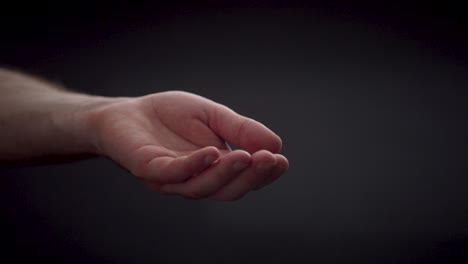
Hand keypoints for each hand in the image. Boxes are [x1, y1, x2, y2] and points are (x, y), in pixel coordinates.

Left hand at [84, 91, 288, 200]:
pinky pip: (175, 173)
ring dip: (227, 174)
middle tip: (272, 160)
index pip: (244, 178)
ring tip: (248, 156)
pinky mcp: (150, 170)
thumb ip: (239, 129)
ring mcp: (173, 178)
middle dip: (252, 177)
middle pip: (229, 189)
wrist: (127, 112)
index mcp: (214, 169)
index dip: (264, 173)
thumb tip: (275, 143)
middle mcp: (196, 179)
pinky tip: (212, 152)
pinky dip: (195, 165)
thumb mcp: (213, 115)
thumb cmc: (169, 116)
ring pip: (204, 187)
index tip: (281, 159)